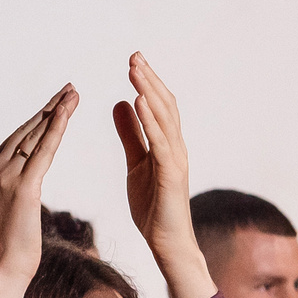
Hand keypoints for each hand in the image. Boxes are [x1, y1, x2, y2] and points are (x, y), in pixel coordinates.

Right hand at [0, 84, 77, 297]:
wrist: (5, 267)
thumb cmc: (16, 243)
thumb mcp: (15, 206)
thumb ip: (20, 185)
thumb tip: (28, 177)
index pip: (20, 136)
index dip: (40, 117)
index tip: (58, 101)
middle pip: (27, 130)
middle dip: (50, 108)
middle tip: (70, 88)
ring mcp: (5, 175)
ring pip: (34, 136)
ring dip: (56, 112)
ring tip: (73, 94)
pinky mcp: (22, 187)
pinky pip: (42, 152)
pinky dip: (55, 131)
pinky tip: (67, 116)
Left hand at [114, 54, 215, 297]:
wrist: (166, 242)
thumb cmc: (154, 207)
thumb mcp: (136, 163)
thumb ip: (131, 134)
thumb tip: (122, 103)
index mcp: (166, 145)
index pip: (159, 107)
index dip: (147, 83)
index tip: (133, 61)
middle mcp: (175, 148)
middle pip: (164, 106)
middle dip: (149, 80)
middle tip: (134, 55)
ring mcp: (176, 161)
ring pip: (164, 119)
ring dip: (149, 92)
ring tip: (135, 70)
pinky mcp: (170, 175)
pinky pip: (161, 142)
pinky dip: (150, 120)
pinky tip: (138, 100)